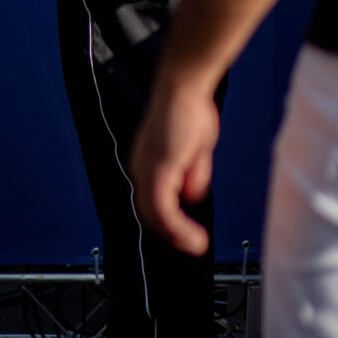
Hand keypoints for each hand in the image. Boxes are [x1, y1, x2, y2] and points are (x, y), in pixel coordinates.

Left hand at [129, 73, 220, 255]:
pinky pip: (163, 208)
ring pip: (155, 216)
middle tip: (192, 247)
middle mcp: (140, 169)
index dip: (166, 224)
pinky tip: (193, 237)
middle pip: (148, 213)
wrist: (185, 89)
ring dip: (177, 235)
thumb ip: (192, 176)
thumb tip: (192, 196)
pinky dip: (178, 227)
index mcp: (147, 165)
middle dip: (171, 235)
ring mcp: (147, 169)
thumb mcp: (195, 153)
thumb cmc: (190, 113)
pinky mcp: (158, 169)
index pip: (150, 203)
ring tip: (197, 246)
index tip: (184, 238)